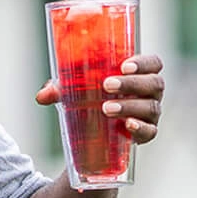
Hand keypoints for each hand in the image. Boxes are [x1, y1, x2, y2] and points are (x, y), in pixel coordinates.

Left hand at [34, 53, 163, 146]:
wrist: (95, 134)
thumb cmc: (91, 100)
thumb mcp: (75, 91)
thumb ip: (60, 90)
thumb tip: (42, 96)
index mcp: (140, 75)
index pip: (153, 63)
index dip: (144, 62)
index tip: (124, 65)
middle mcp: (150, 93)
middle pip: (154, 84)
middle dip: (132, 83)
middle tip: (107, 85)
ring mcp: (150, 115)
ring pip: (150, 107)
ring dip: (129, 106)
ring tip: (106, 108)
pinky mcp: (146, 134)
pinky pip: (149, 132)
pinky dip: (139, 128)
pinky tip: (127, 125)